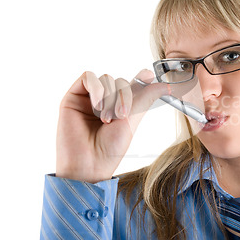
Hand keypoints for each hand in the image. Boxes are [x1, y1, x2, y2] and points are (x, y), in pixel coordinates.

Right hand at [55, 69, 169, 182]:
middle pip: (120, 81)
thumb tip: (166, 85)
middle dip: (124, 97)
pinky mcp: (73, 96)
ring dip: (109, 97)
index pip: (132, 85)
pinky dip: (96, 88)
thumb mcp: (133, 121)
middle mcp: (105, 101)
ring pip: (106, 79)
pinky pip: (88, 77)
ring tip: (105, 118)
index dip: (141, 78)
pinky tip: (97, 105)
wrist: (89, 163)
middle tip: (120, 116)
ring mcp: (89, 98)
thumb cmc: (110, 149)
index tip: (149, 77)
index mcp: (121, 107)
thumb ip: (146, 98)